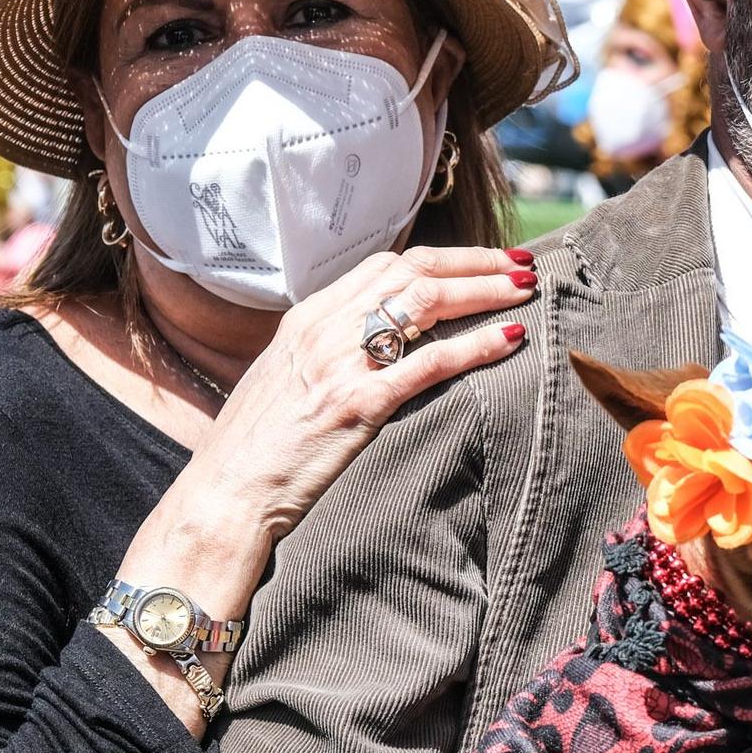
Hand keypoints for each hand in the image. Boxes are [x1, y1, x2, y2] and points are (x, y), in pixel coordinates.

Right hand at [106, 244, 534, 732]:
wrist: (224, 496)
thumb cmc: (257, 448)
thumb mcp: (286, 379)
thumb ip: (329, 351)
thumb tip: (380, 339)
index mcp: (306, 317)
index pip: (387, 264)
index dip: (444, 256)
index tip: (485, 259)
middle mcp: (322, 329)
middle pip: (413, 272)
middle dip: (474, 264)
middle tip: (521, 266)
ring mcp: (339, 364)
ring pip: (426, 304)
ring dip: (485, 292)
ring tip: (526, 292)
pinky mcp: (357, 405)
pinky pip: (431, 363)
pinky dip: (477, 346)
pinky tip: (511, 339)